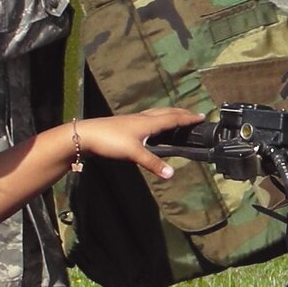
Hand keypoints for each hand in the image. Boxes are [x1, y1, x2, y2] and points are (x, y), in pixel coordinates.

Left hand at [75, 106, 205, 177]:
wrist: (86, 135)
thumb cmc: (110, 141)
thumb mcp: (134, 153)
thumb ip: (153, 163)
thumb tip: (171, 174)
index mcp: (148, 122)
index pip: (173, 118)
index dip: (188, 118)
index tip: (201, 116)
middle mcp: (143, 118)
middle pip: (166, 112)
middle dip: (181, 113)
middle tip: (193, 115)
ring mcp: (134, 120)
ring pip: (157, 113)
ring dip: (169, 114)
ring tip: (177, 116)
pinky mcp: (126, 124)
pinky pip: (148, 118)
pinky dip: (157, 118)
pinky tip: (152, 125)